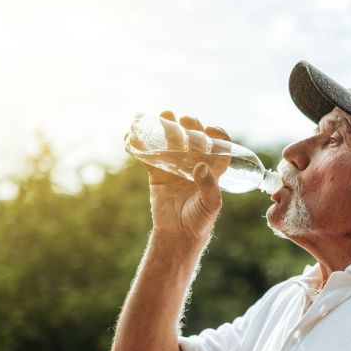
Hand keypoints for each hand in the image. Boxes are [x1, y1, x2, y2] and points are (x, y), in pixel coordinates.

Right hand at [144, 111, 228, 242]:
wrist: (178, 234)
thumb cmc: (200, 220)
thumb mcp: (210, 206)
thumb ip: (209, 187)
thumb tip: (200, 166)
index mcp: (212, 170)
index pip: (219, 147)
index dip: (218, 135)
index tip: (210, 129)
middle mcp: (194, 164)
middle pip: (194, 138)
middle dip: (191, 126)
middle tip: (184, 120)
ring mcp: (175, 167)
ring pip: (171, 141)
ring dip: (166, 127)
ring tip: (163, 115)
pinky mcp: (157, 173)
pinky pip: (147, 156)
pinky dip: (139, 145)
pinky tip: (130, 136)